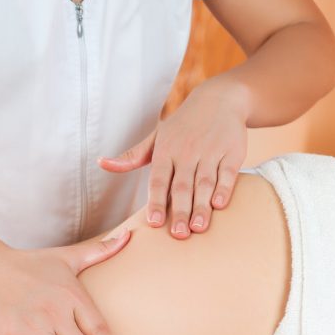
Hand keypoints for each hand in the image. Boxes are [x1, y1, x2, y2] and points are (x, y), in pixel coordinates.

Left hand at [98, 79, 249, 238]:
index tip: (155, 223)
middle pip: (182, 186)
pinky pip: (227, 173)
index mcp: (165, 151)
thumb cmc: (182, 126)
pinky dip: (224, 188)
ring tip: (198, 228)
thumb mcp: (156, 138)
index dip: (157, 202)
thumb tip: (101, 163)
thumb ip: (131, 157)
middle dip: (180, 212)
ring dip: (201, 206)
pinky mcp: (232, 152)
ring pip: (204, 183)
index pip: (158, 180)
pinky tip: (219, 205)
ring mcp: (210, 152)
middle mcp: (187, 152)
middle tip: (179, 235)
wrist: (219, 99)